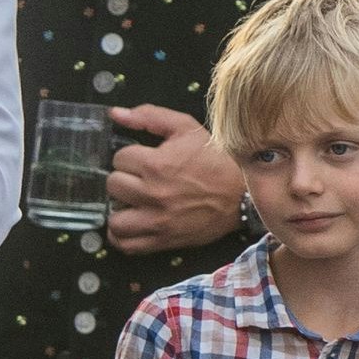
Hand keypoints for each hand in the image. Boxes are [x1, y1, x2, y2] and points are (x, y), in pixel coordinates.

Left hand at [104, 104, 244, 254]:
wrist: (246, 193)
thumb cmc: (216, 158)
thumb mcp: (186, 128)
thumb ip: (149, 116)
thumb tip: (114, 114)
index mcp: (157, 165)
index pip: (119, 159)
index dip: (130, 157)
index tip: (143, 160)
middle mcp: (153, 194)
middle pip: (113, 186)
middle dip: (124, 180)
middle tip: (139, 179)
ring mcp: (157, 220)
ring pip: (114, 219)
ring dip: (120, 210)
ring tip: (132, 202)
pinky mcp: (164, 240)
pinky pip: (127, 245)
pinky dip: (123, 236)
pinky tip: (132, 223)